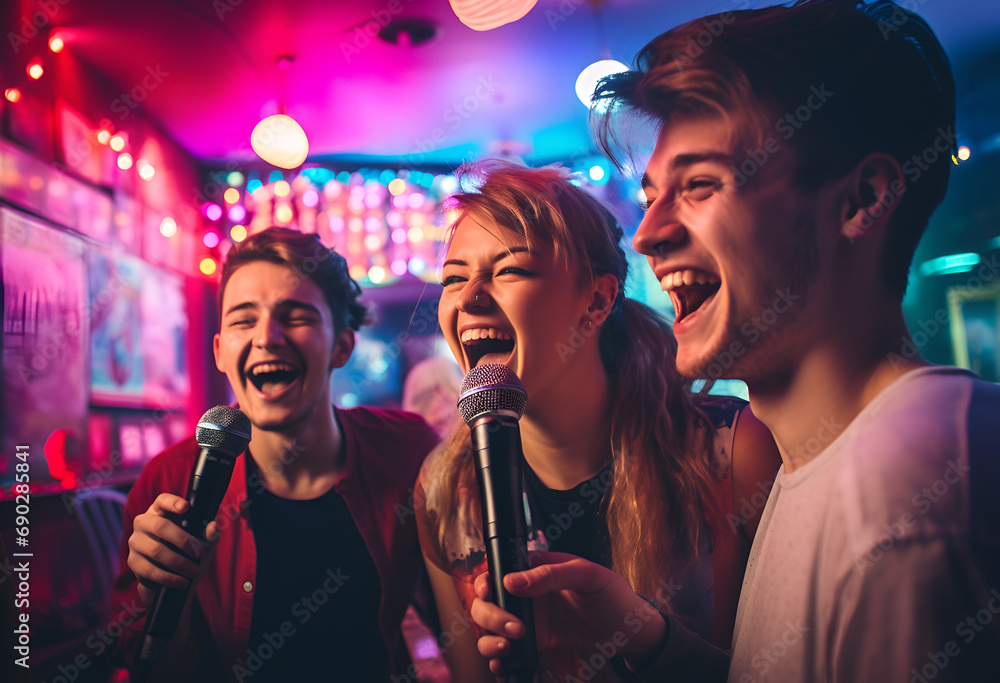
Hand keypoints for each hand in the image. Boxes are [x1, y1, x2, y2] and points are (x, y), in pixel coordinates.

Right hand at [126, 493, 218, 607]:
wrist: (174, 579)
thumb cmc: (189, 553)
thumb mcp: (204, 544)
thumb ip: (209, 534)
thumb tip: (212, 526)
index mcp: (160, 511)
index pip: (163, 500)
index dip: (172, 502)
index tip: (186, 508)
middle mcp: (144, 523)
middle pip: (160, 526)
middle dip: (183, 540)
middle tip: (199, 553)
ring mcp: (135, 542)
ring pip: (156, 550)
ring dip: (178, 562)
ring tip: (194, 570)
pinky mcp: (133, 562)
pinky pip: (150, 570)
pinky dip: (169, 577)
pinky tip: (182, 581)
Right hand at [470, 551, 667, 675]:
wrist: (630, 632)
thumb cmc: (612, 595)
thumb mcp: (588, 575)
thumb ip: (551, 574)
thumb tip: (511, 581)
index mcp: (537, 568)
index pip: (499, 568)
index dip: (486, 581)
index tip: (490, 593)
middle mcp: (527, 592)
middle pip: (488, 600)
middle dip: (491, 615)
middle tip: (515, 629)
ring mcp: (529, 617)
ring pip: (490, 626)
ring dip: (489, 638)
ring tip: (508, 648)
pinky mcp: (536, 641)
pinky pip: (507, 649)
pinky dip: (498, 658)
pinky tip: (505, 662)